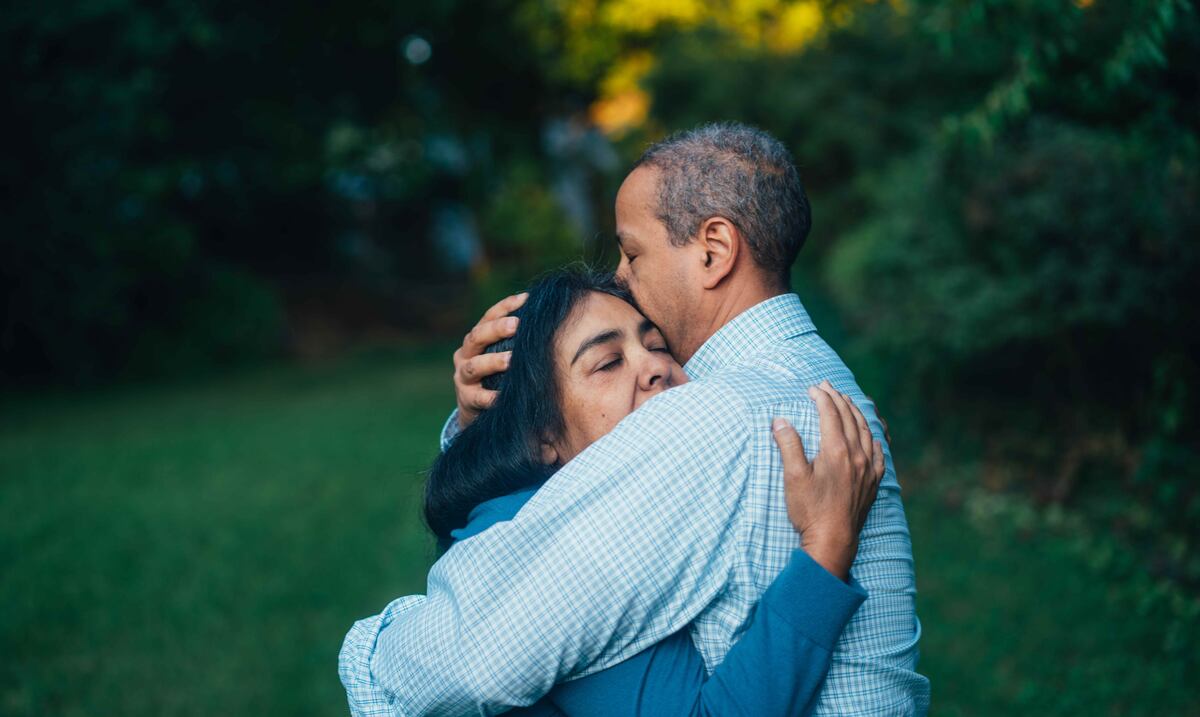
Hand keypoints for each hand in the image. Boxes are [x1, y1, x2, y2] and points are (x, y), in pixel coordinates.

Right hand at [452, 292, 527, 428]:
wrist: (474, 408)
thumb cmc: (494, 375)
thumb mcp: (499, 354)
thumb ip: (514, 339)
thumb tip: (545, 315)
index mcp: (475, 340)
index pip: (488, 317)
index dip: (505, 306)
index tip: (526, 299)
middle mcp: (465, 355)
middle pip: (477, 337)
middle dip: (497, 329)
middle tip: (517, 324)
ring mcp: (463, 377)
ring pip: (475, 366)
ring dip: (493, 361)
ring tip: (511, 360)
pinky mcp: (466, 399)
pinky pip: (478, 397)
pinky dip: (490, 397)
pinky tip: (503, 395)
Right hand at [771, 381, 884, 580]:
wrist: (833, 541)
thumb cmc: (810, 510)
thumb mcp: (793, 477)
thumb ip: (788, 445)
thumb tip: (780, 421)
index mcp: (836, 451)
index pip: (830, 414)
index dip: (821, 398)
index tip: (812, 388)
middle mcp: (857, 456)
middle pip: (850, 418)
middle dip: (838, 399)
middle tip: (827, 387)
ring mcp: (868, 469)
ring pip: (866, 432)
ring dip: (856, 413)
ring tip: (848, 402)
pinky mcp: (873, 483)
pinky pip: (880, 454)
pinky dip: (874, 439)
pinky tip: (872, 437)